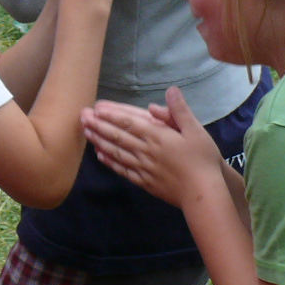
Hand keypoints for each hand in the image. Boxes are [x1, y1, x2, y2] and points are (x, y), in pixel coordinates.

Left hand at [81, 87, 223, 208]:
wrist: (202, 193)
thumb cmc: (202, 160)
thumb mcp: (196, 130)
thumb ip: (180, 111)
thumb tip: (170, 90)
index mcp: (157, 136)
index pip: (129, 123)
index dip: (112, 115)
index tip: (96, 108)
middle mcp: (146, 151)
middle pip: (117, 136)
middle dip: (99, 125)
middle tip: (82, 116)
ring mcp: (143, 168)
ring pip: (116, 152)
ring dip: (99, 141)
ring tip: (86, 132)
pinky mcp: (144, 182)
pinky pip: (123, 170)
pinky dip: (110, 162)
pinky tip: (100, 156)